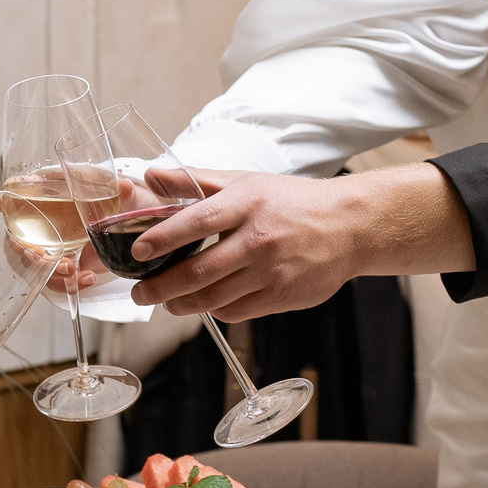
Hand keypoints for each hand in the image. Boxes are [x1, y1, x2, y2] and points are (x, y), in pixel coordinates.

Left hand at [126, 164, 470, 318]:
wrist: (350, 226)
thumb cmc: (293, 202)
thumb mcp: (247, 182)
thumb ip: (197, 181)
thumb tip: (151, 175)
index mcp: (248, 203)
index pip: (196, 221)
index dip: (162, 238)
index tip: (137, 251)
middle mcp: (259, 239)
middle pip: (198, 272)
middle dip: (159, 288)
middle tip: (140, 292)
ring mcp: (272, 272)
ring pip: (212, 298)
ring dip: (181, 304)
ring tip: (166, 302)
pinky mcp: (282, 296)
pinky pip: (235, 311)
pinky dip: (214, 309)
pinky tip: (207, 301)